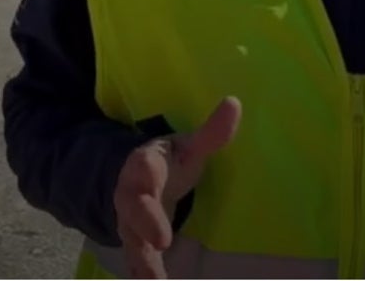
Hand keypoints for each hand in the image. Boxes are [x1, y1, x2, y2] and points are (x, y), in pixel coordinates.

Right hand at [113, 96, 241, 278]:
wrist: (134, 181)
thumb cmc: (170, 164)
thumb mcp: (188, 147)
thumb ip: (210, 133)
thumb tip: (235, 103)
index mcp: (146, 165)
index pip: (143, 165)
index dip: (145, 171)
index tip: (150, 177)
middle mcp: (131, 194)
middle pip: (132, 206)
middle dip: (144, 221)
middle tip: (161, 239)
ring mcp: (130, 222)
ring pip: (131, 239)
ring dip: (142, 259)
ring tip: (155, 280)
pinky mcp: (135, 243)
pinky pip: (137, 261)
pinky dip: (145, 274)